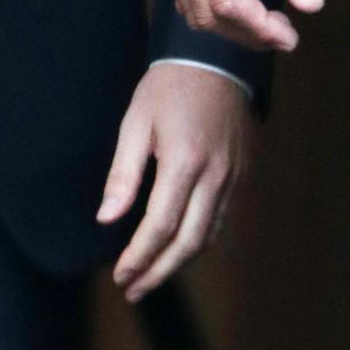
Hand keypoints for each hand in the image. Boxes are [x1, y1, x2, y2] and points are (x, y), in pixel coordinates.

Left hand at [97, 63, 252, 300]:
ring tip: (150, 275)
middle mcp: (215, 176)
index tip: (120, 275)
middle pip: (188, 243)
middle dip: (159, 272)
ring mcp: (235, 178)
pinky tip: (178, 247)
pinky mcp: (243, 175)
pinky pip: (220, 219)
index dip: (140, 256)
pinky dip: (198, 240)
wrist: (217, 59)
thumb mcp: (135, 123)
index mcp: (184, 162)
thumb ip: (123, 174)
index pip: (160, 226)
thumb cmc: (168, 88)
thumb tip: (106, 219)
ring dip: (179, 262)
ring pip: (208, 236)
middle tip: (133, 290)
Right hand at [165, 0, 321, 51]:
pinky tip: (244, 1)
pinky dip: (212, 5)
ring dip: (228, 24)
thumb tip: (308, 4)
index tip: (291, 33)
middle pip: (206, 12)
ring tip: (267, 22)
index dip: (260, 28)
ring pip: (190, 6)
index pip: (228, 2)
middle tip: (286, 32)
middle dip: (246, 32)